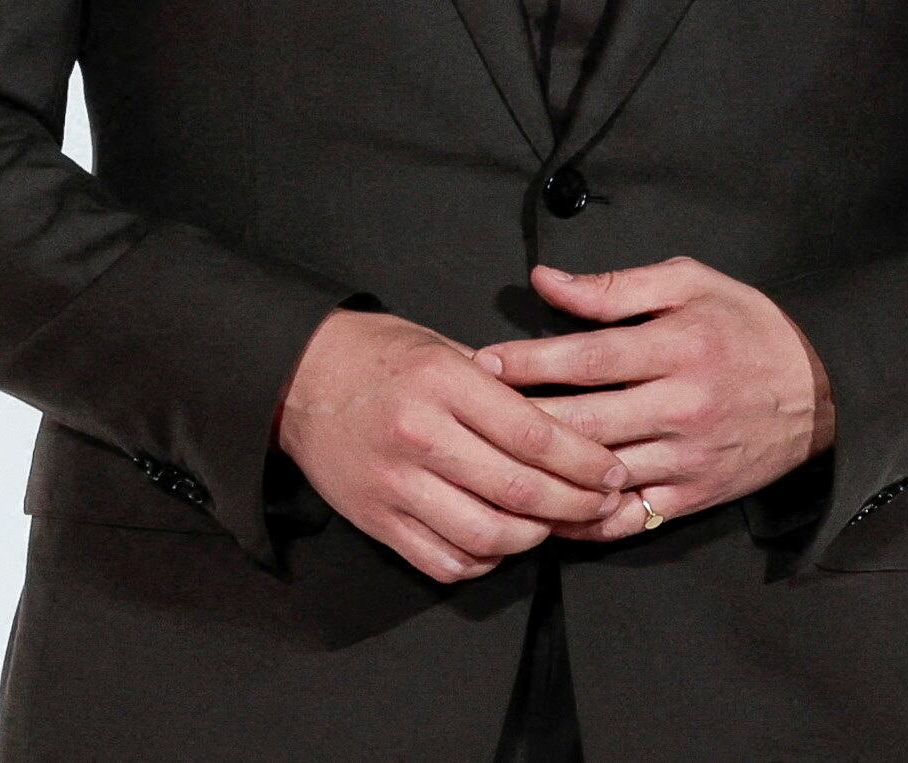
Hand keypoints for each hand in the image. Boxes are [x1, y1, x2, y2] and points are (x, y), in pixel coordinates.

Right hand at [275, 308, 629, 582]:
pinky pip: (444, 561)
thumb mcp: (440, 346)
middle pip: (520, 491)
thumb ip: (499, 386)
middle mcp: (419, 435)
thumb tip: (567, 427)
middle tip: (601, 504)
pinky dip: (483, 561)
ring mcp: (394, 483)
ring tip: (550, 524)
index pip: (534, 435)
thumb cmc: (375, 354)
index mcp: (441, 382)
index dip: (585, 462)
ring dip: (532, 538)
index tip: (614, 471)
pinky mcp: (376, 519)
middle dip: (575, 505)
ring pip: (487, 537)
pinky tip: (498, 542)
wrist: (293, 377)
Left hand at [474, 259, 834, 540]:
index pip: (587, 359)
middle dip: (520, 420)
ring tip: (491, 464)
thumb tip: (544, 280)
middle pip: (585, 422)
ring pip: (601, 473)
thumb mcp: (688, 284)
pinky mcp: (696, 496)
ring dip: (544, 473)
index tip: (482, 362)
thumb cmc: (745, 325)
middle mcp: (681, 407)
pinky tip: (546, 510)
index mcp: (676, 348)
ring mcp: (688, 458)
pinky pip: (631, 517)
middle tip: (470, 416)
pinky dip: (585, 520)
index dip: (529, 362)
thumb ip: (613, 287)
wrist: (822, 388)